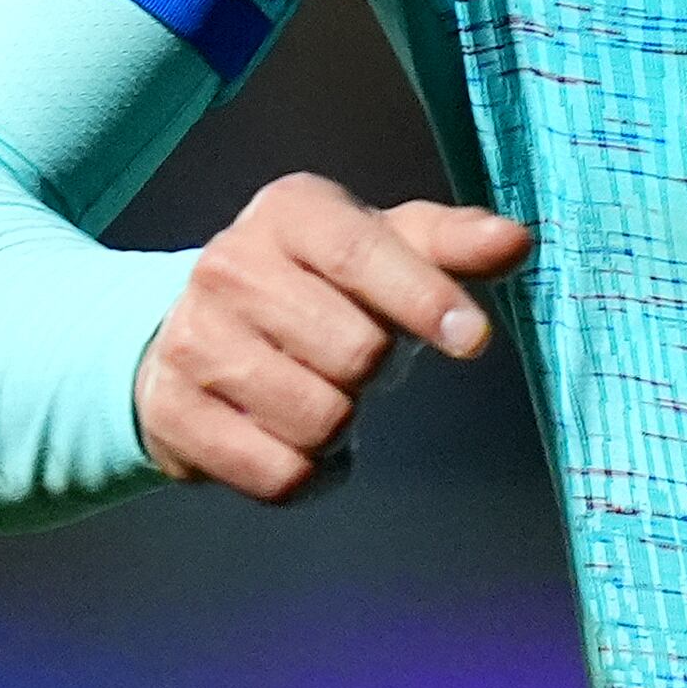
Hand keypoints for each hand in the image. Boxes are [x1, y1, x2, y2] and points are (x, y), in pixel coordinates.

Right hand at [134, 173, 532, 502]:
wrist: (203, 332)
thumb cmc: (324, 286)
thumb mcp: (388, 248)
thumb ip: (454, 244)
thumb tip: (516, 241)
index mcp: (290, 211)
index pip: (365, 254)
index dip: (428, 300)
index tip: (476, 340)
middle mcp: (229, 264)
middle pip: (355, 353)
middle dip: (376, 370)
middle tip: (357, 359)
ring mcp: (189, 340)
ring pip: (319, 420)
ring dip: (342, 425)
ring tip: (322, 392)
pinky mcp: (170, 415)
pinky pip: (279, 476)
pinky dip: (311, 473)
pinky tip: (295, 438)